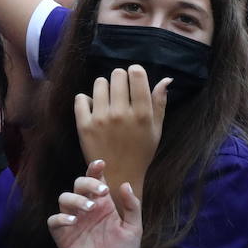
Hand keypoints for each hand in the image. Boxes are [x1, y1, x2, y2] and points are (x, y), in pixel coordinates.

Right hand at [48, 160, 141, 247]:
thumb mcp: (133, 231)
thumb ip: (132, 208)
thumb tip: (125, 184)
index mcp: (103, 205)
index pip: (96, 180)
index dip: (95, 169)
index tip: (101, 163)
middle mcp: (86, 209)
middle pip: (79, 184)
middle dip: (88, 182)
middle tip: (101, 192)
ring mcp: (73, 221)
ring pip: (64, 198)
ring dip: (76, 199)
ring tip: (89, 209)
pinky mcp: (62, 236)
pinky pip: (54, 220)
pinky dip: (60, 217)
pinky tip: (72, 221)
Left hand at [74, 66, 169, 200]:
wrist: (118, 176)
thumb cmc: (140, 152)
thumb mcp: (156, 129)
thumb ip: (160, 103)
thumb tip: (166, 79)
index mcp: (142, 114)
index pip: (136, 74)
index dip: (135, 71)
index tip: (134, 78)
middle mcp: (121, 114)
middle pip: (117, 75)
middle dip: (120, 78)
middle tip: (121, 90)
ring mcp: (101, 120)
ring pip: (99, 83)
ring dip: (104, 87)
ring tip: (107, 99)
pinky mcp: (84, 126)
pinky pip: (81, 98)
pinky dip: (86, 100)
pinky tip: (94, 108)